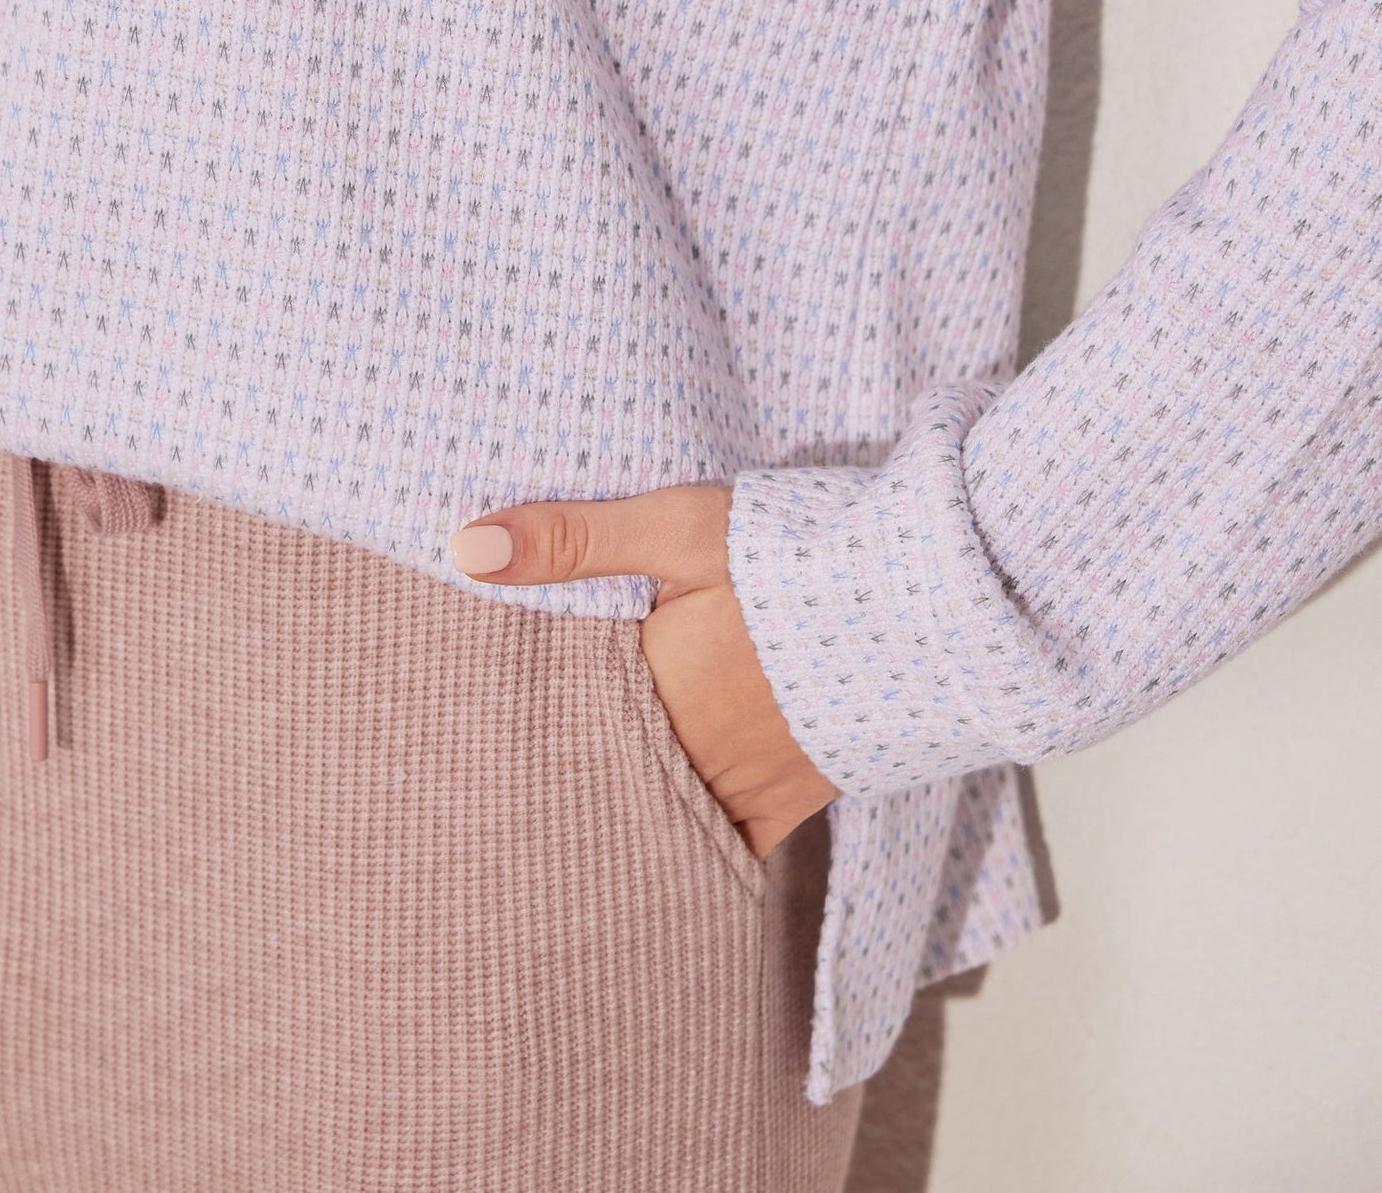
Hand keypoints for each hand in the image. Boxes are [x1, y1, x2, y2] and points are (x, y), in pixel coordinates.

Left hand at [451, 484, 836, 859]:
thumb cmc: (794, 555)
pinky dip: (687, 854)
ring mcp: (743, 790)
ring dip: (616, 816)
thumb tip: (464, 548)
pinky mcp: (791, 805)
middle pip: (601, 780)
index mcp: (648, 690)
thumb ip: (572, 540)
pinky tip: (653, 864)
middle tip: (499, 784)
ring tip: (560, 821)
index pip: (557, 718)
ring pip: (655, 826)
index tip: (477, 717)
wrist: (926, 604)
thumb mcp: (679, 527)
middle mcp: (687, 757)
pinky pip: (724, 853)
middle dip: (558, 777)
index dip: (521, 715)